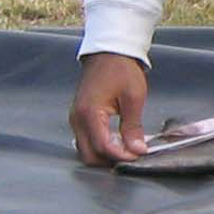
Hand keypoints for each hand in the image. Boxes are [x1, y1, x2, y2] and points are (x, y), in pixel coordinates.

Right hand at [70, 52, 150, 166]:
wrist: (108, 52)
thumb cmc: (121, 70)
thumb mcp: (133, 98)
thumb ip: (133, 127)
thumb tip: (138, 150)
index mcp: (90, 113)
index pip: (103, 147)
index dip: (121, 156)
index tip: (138, 154)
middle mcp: (77, 119)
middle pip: (89, 156)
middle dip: (110, 161)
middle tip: (132, 155)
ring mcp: (75, 119)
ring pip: (86, 150)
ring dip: (105, 155)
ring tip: (126, 149)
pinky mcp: (78, 118)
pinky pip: (86, 141)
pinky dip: (100, 146)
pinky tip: (117, 141)